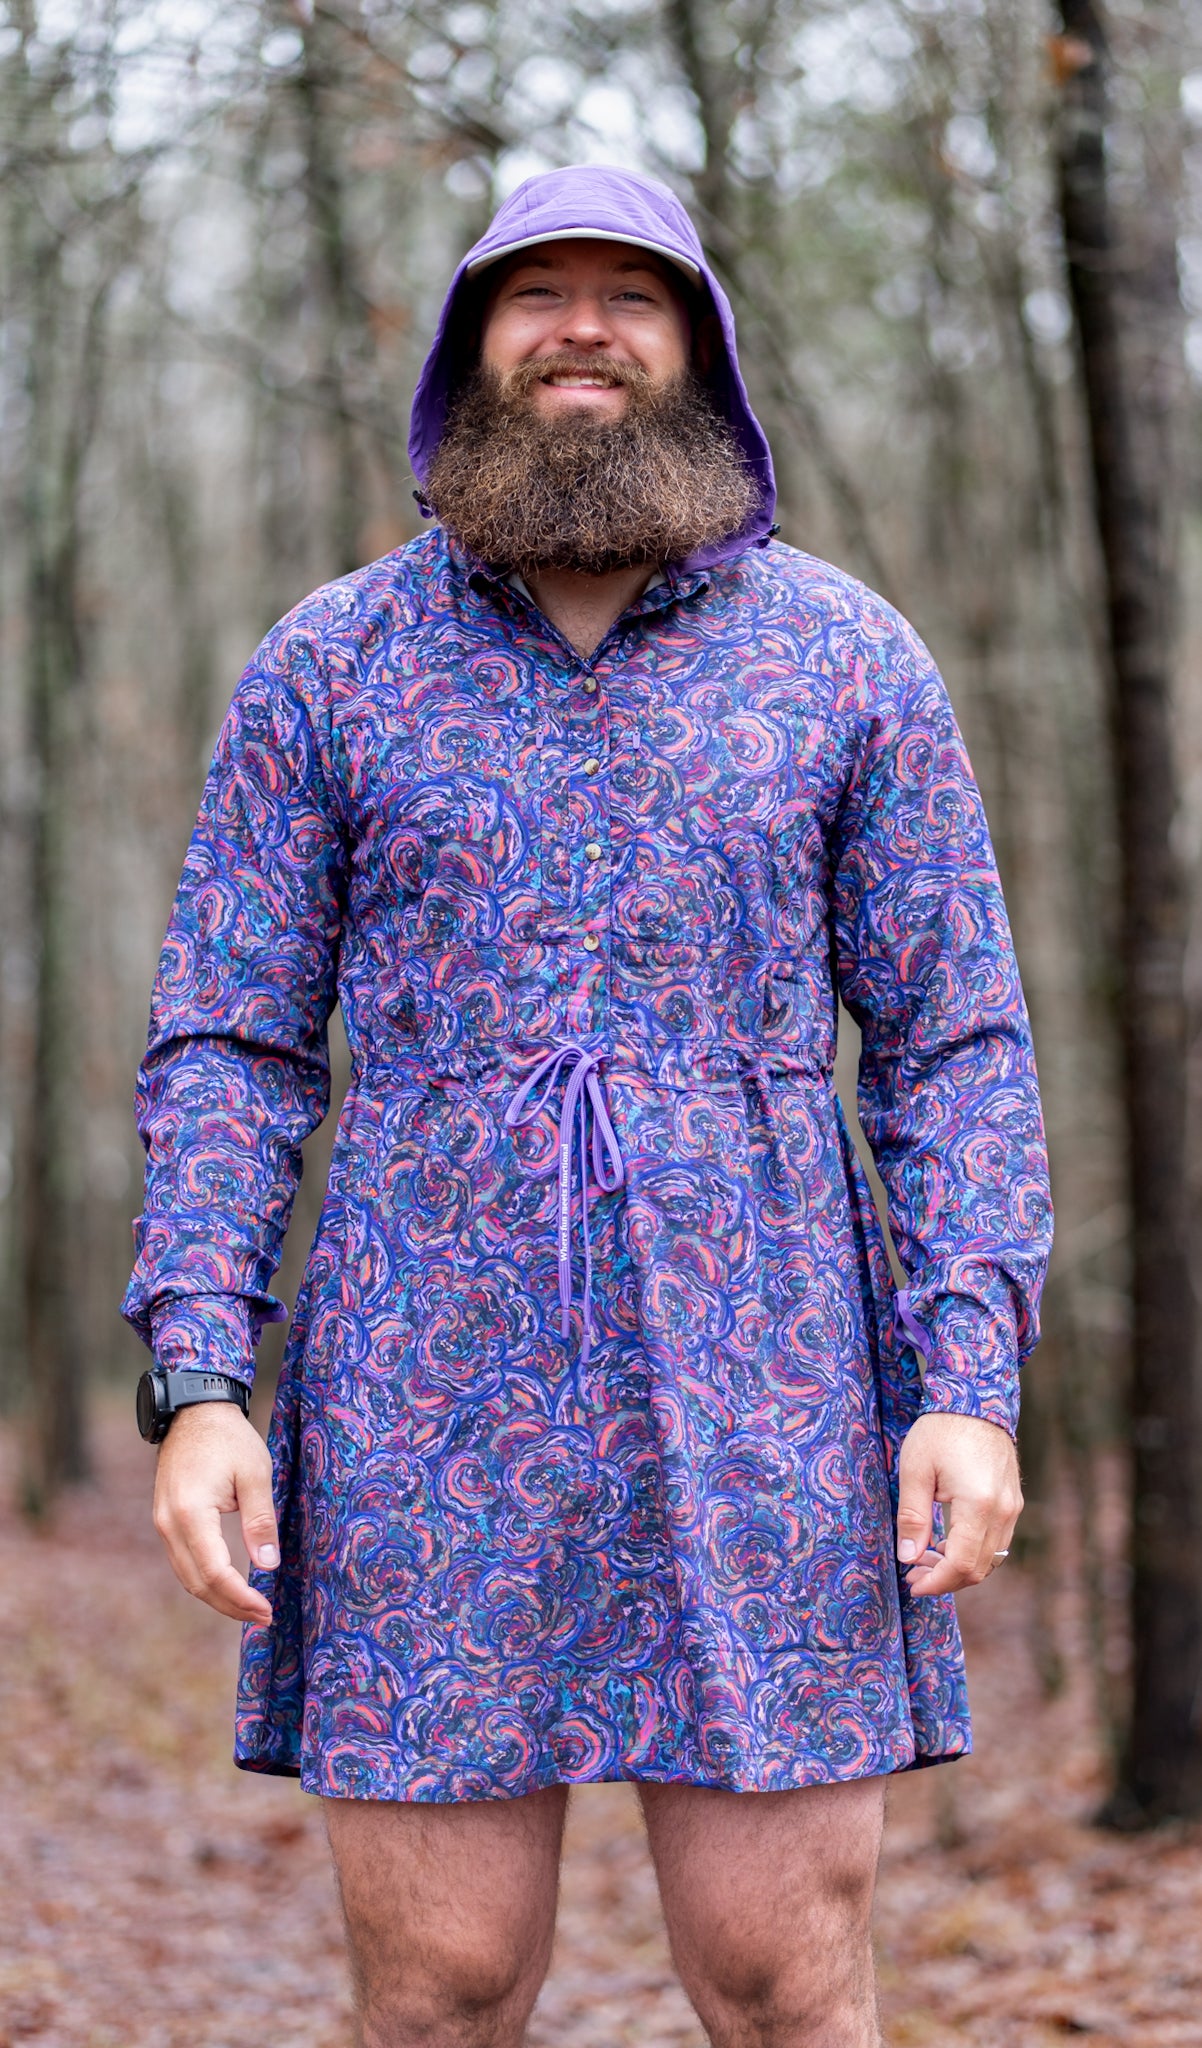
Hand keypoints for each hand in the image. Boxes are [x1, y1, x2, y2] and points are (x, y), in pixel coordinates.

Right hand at [152, 1401, 277, 1623]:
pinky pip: (183, 1561)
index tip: (266, 1609)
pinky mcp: (166, 1520)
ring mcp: (163, 1523)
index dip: (240, 1597)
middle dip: (230, 1606)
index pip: (215, 1572)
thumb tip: (269, 1565)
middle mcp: (169, 1524)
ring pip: (187, 1576)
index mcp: (190, 1513)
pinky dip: (205, 1580)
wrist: (193, 1410)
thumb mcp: (254, 1474)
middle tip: (263, 1617)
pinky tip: (229, 1585)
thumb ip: (260, 1521)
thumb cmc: (228, 1438)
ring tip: (250, 1608)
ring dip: (217, 1597)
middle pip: (197, 1583)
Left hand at [895, 1411, 1021, 1597]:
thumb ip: (912, 1517)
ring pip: (992, 1559)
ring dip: (960, 1567)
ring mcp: (1012, 1508)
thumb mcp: (915, 1470)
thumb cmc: (941, 1430)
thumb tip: (908, 1558)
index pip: (962, 1563)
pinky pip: (997, 1542)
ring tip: (925, 1558)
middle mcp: (1003, 1511)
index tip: (913, 1584)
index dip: (937, 1582)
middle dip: (946, 1579)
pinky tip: (947, 1543)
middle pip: (980, 1568)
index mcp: (978, 1504)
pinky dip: (974, 1552)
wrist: (976, 1399)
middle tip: (914, 1573)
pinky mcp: (1013, 1503)